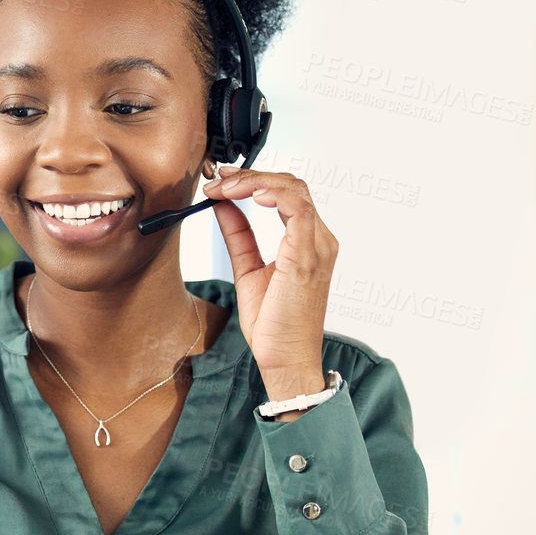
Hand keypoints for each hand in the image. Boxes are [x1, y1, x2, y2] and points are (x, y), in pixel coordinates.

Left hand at [202, 165, 337, 398]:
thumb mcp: (247, 268)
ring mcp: (317, 247)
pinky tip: (250, 193)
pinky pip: (298, 211)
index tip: (220, 180)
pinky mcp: (308, 257)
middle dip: (250, 175)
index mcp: (307, 241)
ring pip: (294, 190)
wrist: (285, 359)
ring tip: (225, 185)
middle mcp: (318, 240)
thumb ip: (238, 235)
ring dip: (255, 181)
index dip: (253, 179)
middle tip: (217, 180)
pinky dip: (274, 195)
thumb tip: (222, 206)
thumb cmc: (273, 323)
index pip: (286, 192)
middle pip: (291, 185)